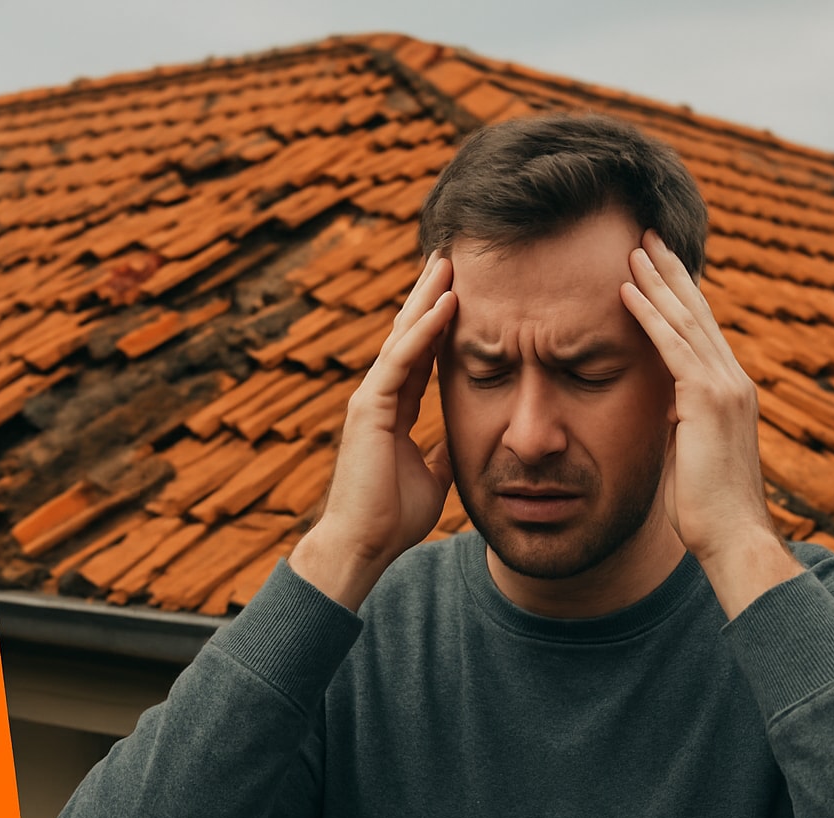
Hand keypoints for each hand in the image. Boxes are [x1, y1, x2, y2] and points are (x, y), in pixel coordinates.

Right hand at [289, 253, 457, 609]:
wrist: (363, 545)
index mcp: (395, 408)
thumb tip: (469, 440)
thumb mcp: (434, 476)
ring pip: (403, 335)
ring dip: (427, 297)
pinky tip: (446, 302)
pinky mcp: (369, 407)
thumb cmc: (391, 518)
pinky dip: (424, 329)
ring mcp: (371, 398)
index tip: (461, 289)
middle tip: (452, 256)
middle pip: (408, 333)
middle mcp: (380, 396)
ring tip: (449, 261)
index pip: (421, 353)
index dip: (440, 321)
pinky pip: (400, 359)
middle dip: (430, 294)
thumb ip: (445, 450)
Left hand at [619, 230, 784, 575]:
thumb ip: (679, 423)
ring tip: (633, 247)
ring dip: (657, 280)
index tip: (657, 265)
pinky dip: (649, 315)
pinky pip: (672, 346)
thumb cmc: (704, 509)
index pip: (699, 330)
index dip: (679, 295)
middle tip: (647, 235)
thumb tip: (664, 411)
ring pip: (685, 319)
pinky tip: (627, 290)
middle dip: (671, 271)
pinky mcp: (708, 400)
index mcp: (728, 391)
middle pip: (696, 312)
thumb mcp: (687, 453)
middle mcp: (733, 380)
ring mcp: (725, 387)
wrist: (732, 538)